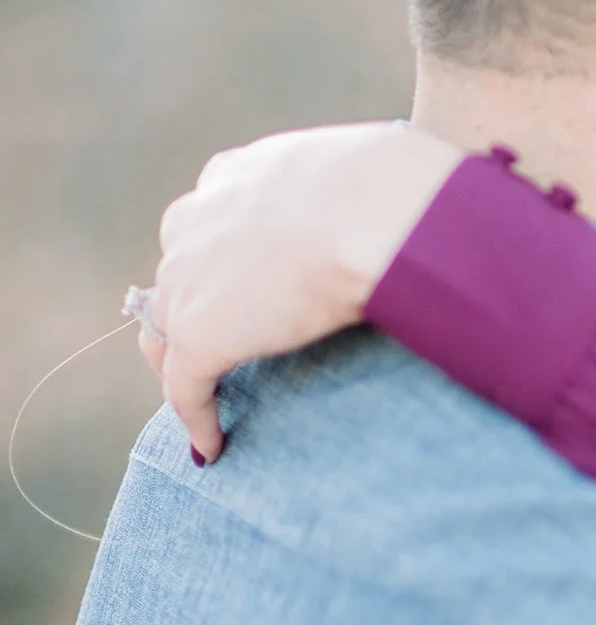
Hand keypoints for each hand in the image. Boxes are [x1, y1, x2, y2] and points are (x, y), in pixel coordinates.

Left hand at [143, 121, 461, 459]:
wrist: (374, 213)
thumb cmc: (391, 189)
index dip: (217, 260)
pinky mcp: (198, 334)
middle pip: (175, 276)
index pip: (206, 224)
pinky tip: (212, 448)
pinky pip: (184, 387)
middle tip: (224, 348)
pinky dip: (197, 418)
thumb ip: (350, 196)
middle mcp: (195, 220)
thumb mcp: (361, 177)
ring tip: (207, 399)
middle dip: (190, 309)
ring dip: (182, 364)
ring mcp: (188, 279)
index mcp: (232, 178)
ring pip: (166, 329)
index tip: (241, 287)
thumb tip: (399, 214)